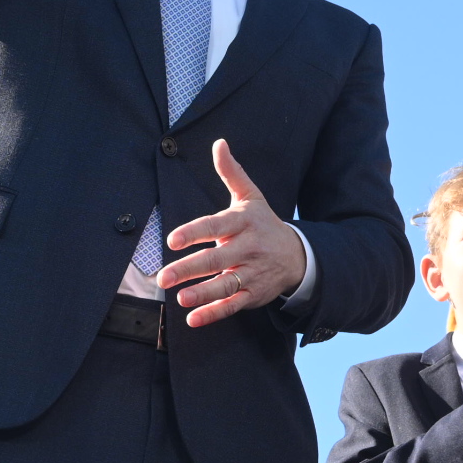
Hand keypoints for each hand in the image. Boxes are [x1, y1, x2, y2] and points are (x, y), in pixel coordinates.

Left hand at [158, 141, 308, 326]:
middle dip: (189, 269)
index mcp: (243, 222)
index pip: (215, 226)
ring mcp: (252, 273)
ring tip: (180, 299)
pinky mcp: (254, 294)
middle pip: (216, 260)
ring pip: (225, 285)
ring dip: (203, 294)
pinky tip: (193, 318)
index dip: (194, 233)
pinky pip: (233, 305)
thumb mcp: (251, 197)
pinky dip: (214, 314)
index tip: (172, 240)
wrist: (298, 255)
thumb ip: (231, 172)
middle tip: (164, 277)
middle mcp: (248, 248)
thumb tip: (219, 143)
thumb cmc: (264, 223)